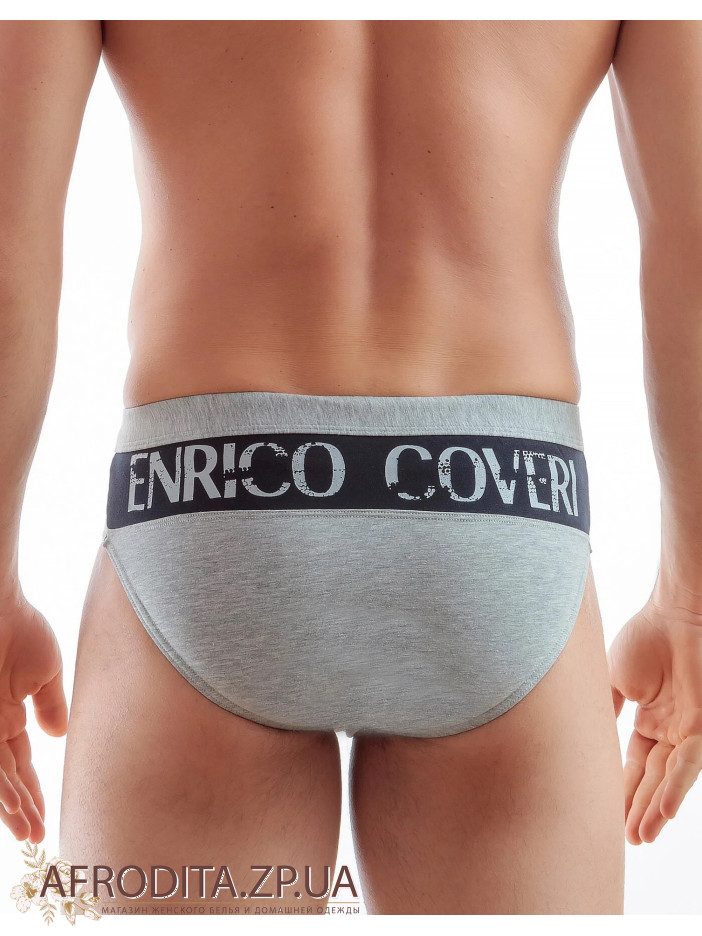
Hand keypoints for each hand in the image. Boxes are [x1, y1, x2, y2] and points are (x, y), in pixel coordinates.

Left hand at [0, 589, 67, 842]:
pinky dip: (2, 785)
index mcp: (8, 715)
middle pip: (5, 778)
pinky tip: (14, 804)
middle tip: (36, 836)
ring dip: (11, 806)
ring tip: (28, 830)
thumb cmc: (20, 628)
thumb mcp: (45, 670)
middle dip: (21, 808)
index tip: (43, 818)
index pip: (19, 764)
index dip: (31, 790)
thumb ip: (50, 704)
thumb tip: (59, 735)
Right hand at [608, 597, 701, 843]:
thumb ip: (604, 709)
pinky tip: (663, 810)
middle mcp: (671, 730)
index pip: (635, 763)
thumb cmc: (646, 637)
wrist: (675, 612)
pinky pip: (690, 762)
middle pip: (653, 777)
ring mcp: (689, 729)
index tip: (605, 813)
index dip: (622, 788)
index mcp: (650, 719)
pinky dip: (676, 786)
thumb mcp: (613, 680)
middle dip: (639, 808)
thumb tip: (583, 738)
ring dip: (656, 808)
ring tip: (640, 836)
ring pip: (672, 777)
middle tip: (625, 839)